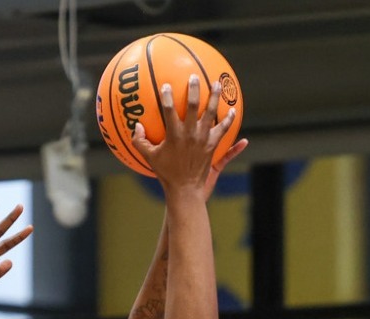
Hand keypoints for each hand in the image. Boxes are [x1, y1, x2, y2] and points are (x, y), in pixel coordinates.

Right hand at [131, 75, 244, 197]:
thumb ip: (139, 141)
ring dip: (215, 98)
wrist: (185, 189)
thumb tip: (136, 126)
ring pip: (211, 114)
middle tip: (195, 77)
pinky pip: (223, 131)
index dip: (167, 96)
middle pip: (193, 106)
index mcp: (174, 135)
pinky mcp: (213, 146)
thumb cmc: (166, 173)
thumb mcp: (149, 158)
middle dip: (194, 89)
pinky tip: (233, 112)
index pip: (169, 110)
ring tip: (217, 85)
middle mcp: (190, 134)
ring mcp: (204, 139)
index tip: (167, 85)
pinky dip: (228, 121)